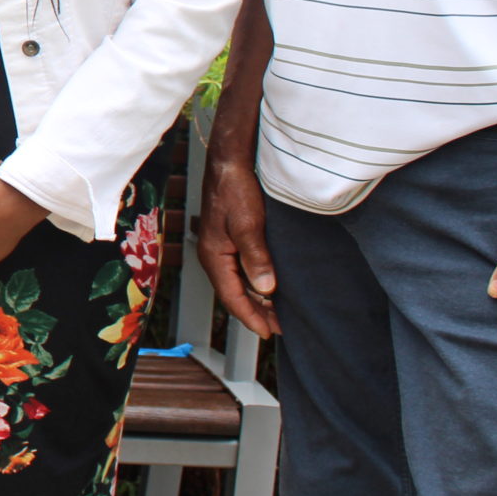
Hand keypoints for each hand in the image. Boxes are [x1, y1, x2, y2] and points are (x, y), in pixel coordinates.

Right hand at [195, 156, 278, 337]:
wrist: (230, 162)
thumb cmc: (235, 189)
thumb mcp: (248, 223)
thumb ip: (256, 256)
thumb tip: (266, 289)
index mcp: (214, 256)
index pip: (232, 298)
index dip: (252, 318)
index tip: (271, 334)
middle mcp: (214, 256)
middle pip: (234, 295)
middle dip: (256, 314)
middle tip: (282, 328)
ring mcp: (221, 248)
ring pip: (238, 284)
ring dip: (257, 300)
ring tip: (279, 313)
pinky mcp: (229, 240)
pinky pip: (241, 271)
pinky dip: (256, 284)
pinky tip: (271, 286)